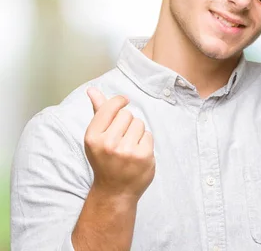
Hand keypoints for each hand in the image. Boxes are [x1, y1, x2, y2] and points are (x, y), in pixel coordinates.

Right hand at [84, 87, 154, 201]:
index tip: (123, 102)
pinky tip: (136, 154)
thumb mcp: (96, 136)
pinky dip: (145, 142)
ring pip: (139, 124)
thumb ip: (98, 111)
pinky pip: (148, 135)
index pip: (111, 107)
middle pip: (127, 115)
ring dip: (137, 132)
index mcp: (92, 137)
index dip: (119, 102)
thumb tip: (93, 90)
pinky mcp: (143, 156)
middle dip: (127, 123)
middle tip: (121, 139)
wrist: (114, 191)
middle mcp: (108, 144)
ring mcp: (127, 151)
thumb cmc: (104, 159)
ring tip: (128, 147)